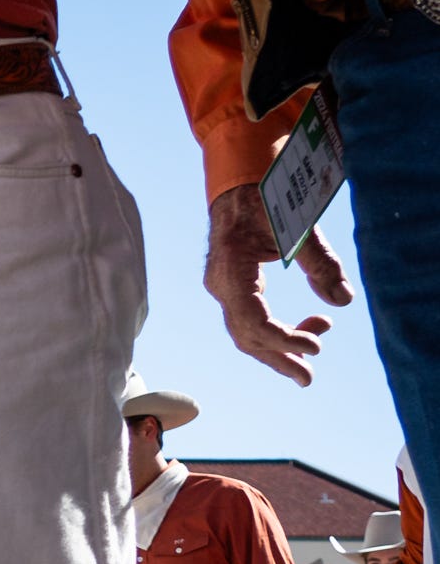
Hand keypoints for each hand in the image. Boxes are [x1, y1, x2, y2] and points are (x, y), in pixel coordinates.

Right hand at [204, 187, 349, 385]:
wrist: (239, 185)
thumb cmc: (266, 201)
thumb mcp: (298, 229)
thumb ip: (321, 264)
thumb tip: (343, 301)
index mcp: (232, 272)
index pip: (254, 322)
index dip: (284, 340)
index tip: (315, 348)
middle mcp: (221, 286)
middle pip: (246, 336)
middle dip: (279, 357)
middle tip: (309, 377)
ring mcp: (224, 288)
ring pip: (246, 332)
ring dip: (279, 347)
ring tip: (312, 355)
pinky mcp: (233, 287)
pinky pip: (250, 319)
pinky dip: (275, 331)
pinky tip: (302, 330)